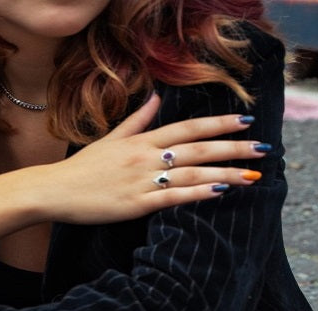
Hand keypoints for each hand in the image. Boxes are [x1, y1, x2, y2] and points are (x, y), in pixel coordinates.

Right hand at [35, 93, 268, 224]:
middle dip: (234, 148)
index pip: (188, 127)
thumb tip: (156, 98)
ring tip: (252, 176)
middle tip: (264, 149)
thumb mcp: (110, 140)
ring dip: (225, 173)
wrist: (54, 191)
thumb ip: (137, 121)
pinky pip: (173, 198)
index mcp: (142, 140)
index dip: (219, 123)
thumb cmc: (81, 169)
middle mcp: (146, 157)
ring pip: (192, 174)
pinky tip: (220, 191)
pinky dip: (198, 194)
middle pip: (199, 148)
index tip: (246, 121)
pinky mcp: (135, 205)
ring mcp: (142, 181)